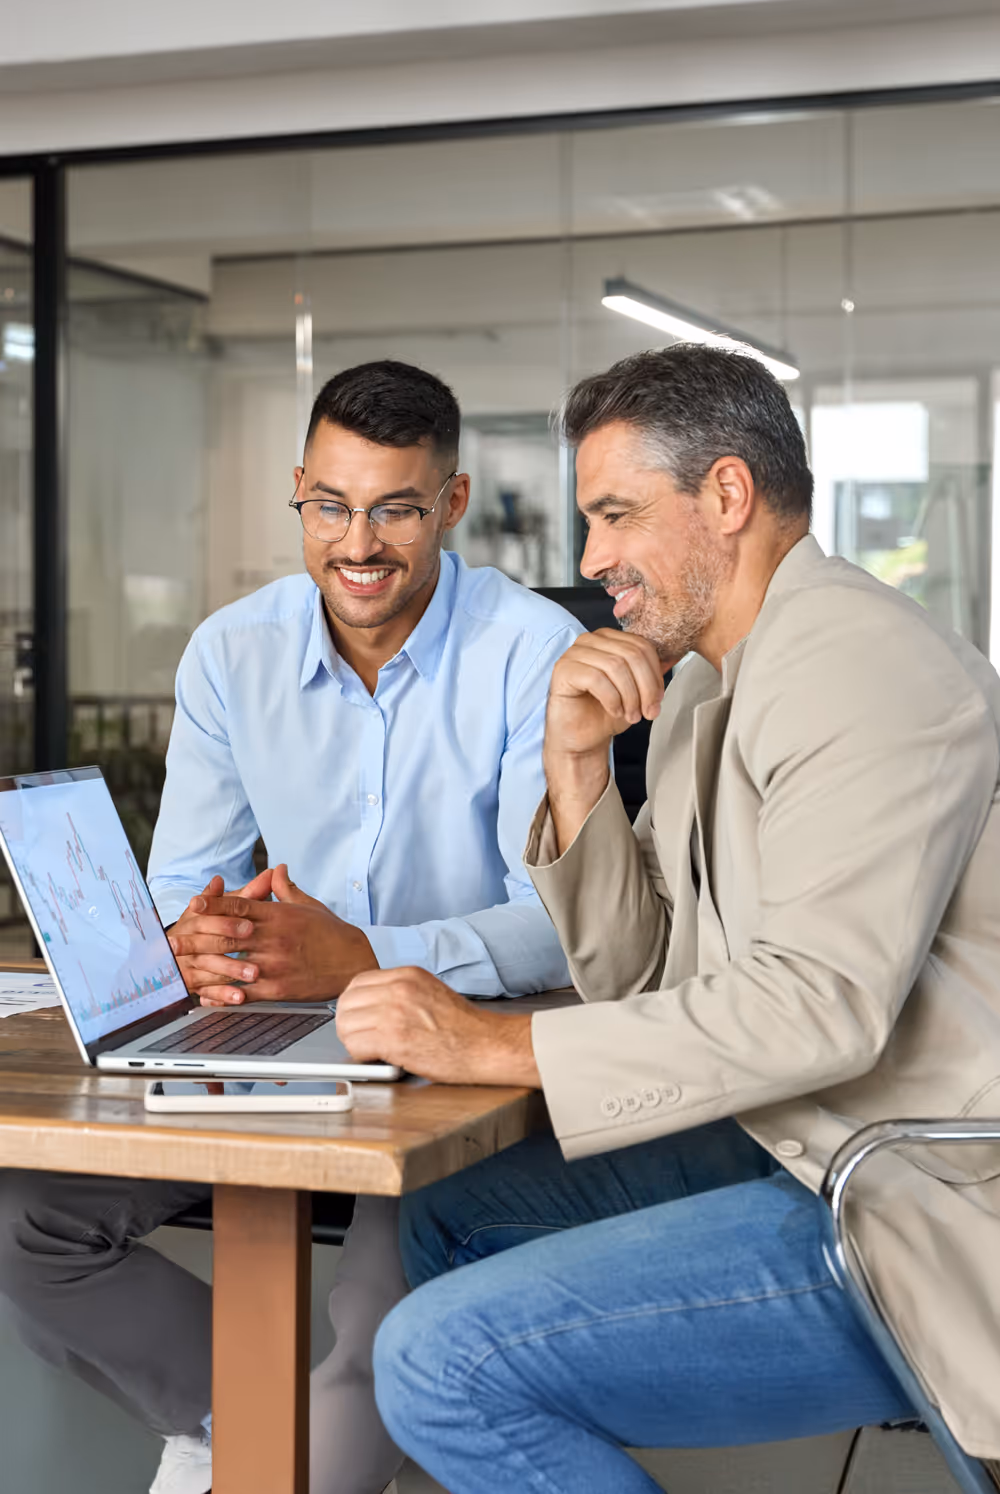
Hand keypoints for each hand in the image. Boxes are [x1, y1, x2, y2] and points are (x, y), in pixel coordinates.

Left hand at [169, 863, 377, 1005]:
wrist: (355, 962)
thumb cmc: (332, 933)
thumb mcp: (309, 905)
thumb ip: (287, 888)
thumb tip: (276, 870)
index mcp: (278, 915)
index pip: (240, 907)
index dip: (213, 905)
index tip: (192, 904)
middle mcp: (273, 938)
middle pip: (226, 936)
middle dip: (195, 937)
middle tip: (170, 940)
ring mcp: (274, 964)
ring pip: (230, 965)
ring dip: (201, 967)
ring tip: (180, 969)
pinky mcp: (278, 988)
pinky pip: (243, 992)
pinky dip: (222, 994)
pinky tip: (205, 996)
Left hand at [335, 967, 539, 1086]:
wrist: (485, 1045)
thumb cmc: (464, 1027)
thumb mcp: (431, 992)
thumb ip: (400, 993)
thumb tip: (372, 1005)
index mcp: (407, 975)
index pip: (358, 983)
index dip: (353, 1003)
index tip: (357, 1016)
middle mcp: (398, 989)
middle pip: (346, 1002)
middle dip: (347, 1022)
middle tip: (358, 1036)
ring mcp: (394, 1012)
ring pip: (346, 1024)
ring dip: (352, 1040)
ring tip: (368, 1049)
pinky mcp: (393, 1039)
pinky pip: (355, 1045)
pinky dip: (359, 1054)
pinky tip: (375, 1058)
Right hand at [544, 629, 666, 852]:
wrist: (581, 738)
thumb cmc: (605, 713)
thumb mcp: (636, 691)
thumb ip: (648, 674)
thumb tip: (667, 665)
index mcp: (609, 639)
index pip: (642, 646)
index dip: (655, 675)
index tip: (658, 701)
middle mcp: (590, 640)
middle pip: (631, 654)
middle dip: (646, 687)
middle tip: (648, 712)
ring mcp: (574, 653)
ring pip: (615, 665)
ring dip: (630, 696)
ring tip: (631, 715)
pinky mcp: (563, 670)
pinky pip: (595, 678)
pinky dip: (612, 698)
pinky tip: (614, 711)